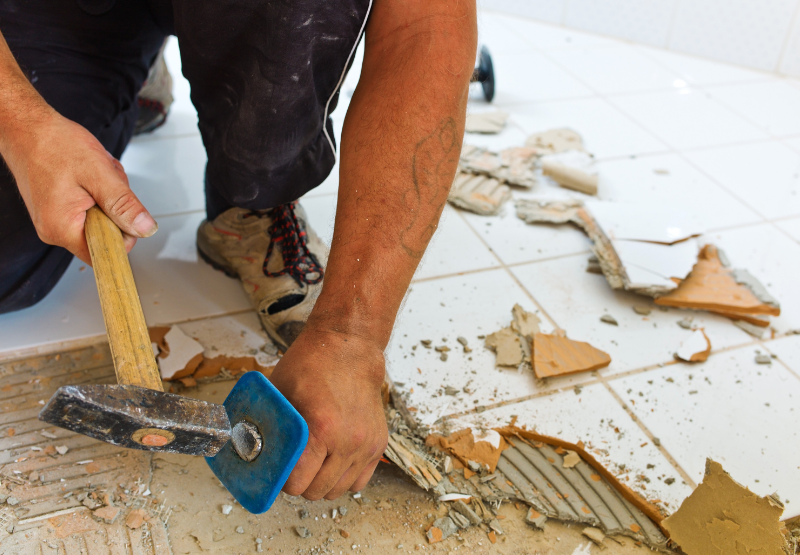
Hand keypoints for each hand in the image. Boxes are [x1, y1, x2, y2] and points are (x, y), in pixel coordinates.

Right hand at [5, 109, 156, 263]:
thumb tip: (145, 229)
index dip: (123, 234)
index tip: (124, 209)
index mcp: (62, 229)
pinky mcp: (56, 210)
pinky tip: (87, 175)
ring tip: (93, 173)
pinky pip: (88, 209)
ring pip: (99, 218)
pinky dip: (95, 191)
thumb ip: (124, 205)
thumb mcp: (100, 174)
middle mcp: (54, 231)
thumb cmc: (54, 144)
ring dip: (106, 195)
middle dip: (115, 207)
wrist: (26, 127)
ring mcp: (53, 220)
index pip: (106, 253)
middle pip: (105, 234)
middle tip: (104, 181)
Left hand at [269, 326, 388, 499]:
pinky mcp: (378, 444)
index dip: (282, 480)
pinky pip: (359, 481)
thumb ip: (268, 425)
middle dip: (301, 484)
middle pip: (318, 491)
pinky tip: (333, 461)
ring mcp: (366, 444)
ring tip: (313, 464)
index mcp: (322, 428)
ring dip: (323, 483)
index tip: (278, 470)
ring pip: (339, 490)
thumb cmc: (312, 366)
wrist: (349, 349)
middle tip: (294, 467)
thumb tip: (248, 451)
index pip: (298, 483)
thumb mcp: (279, 393)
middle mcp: (348, 441)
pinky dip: (344, 478)